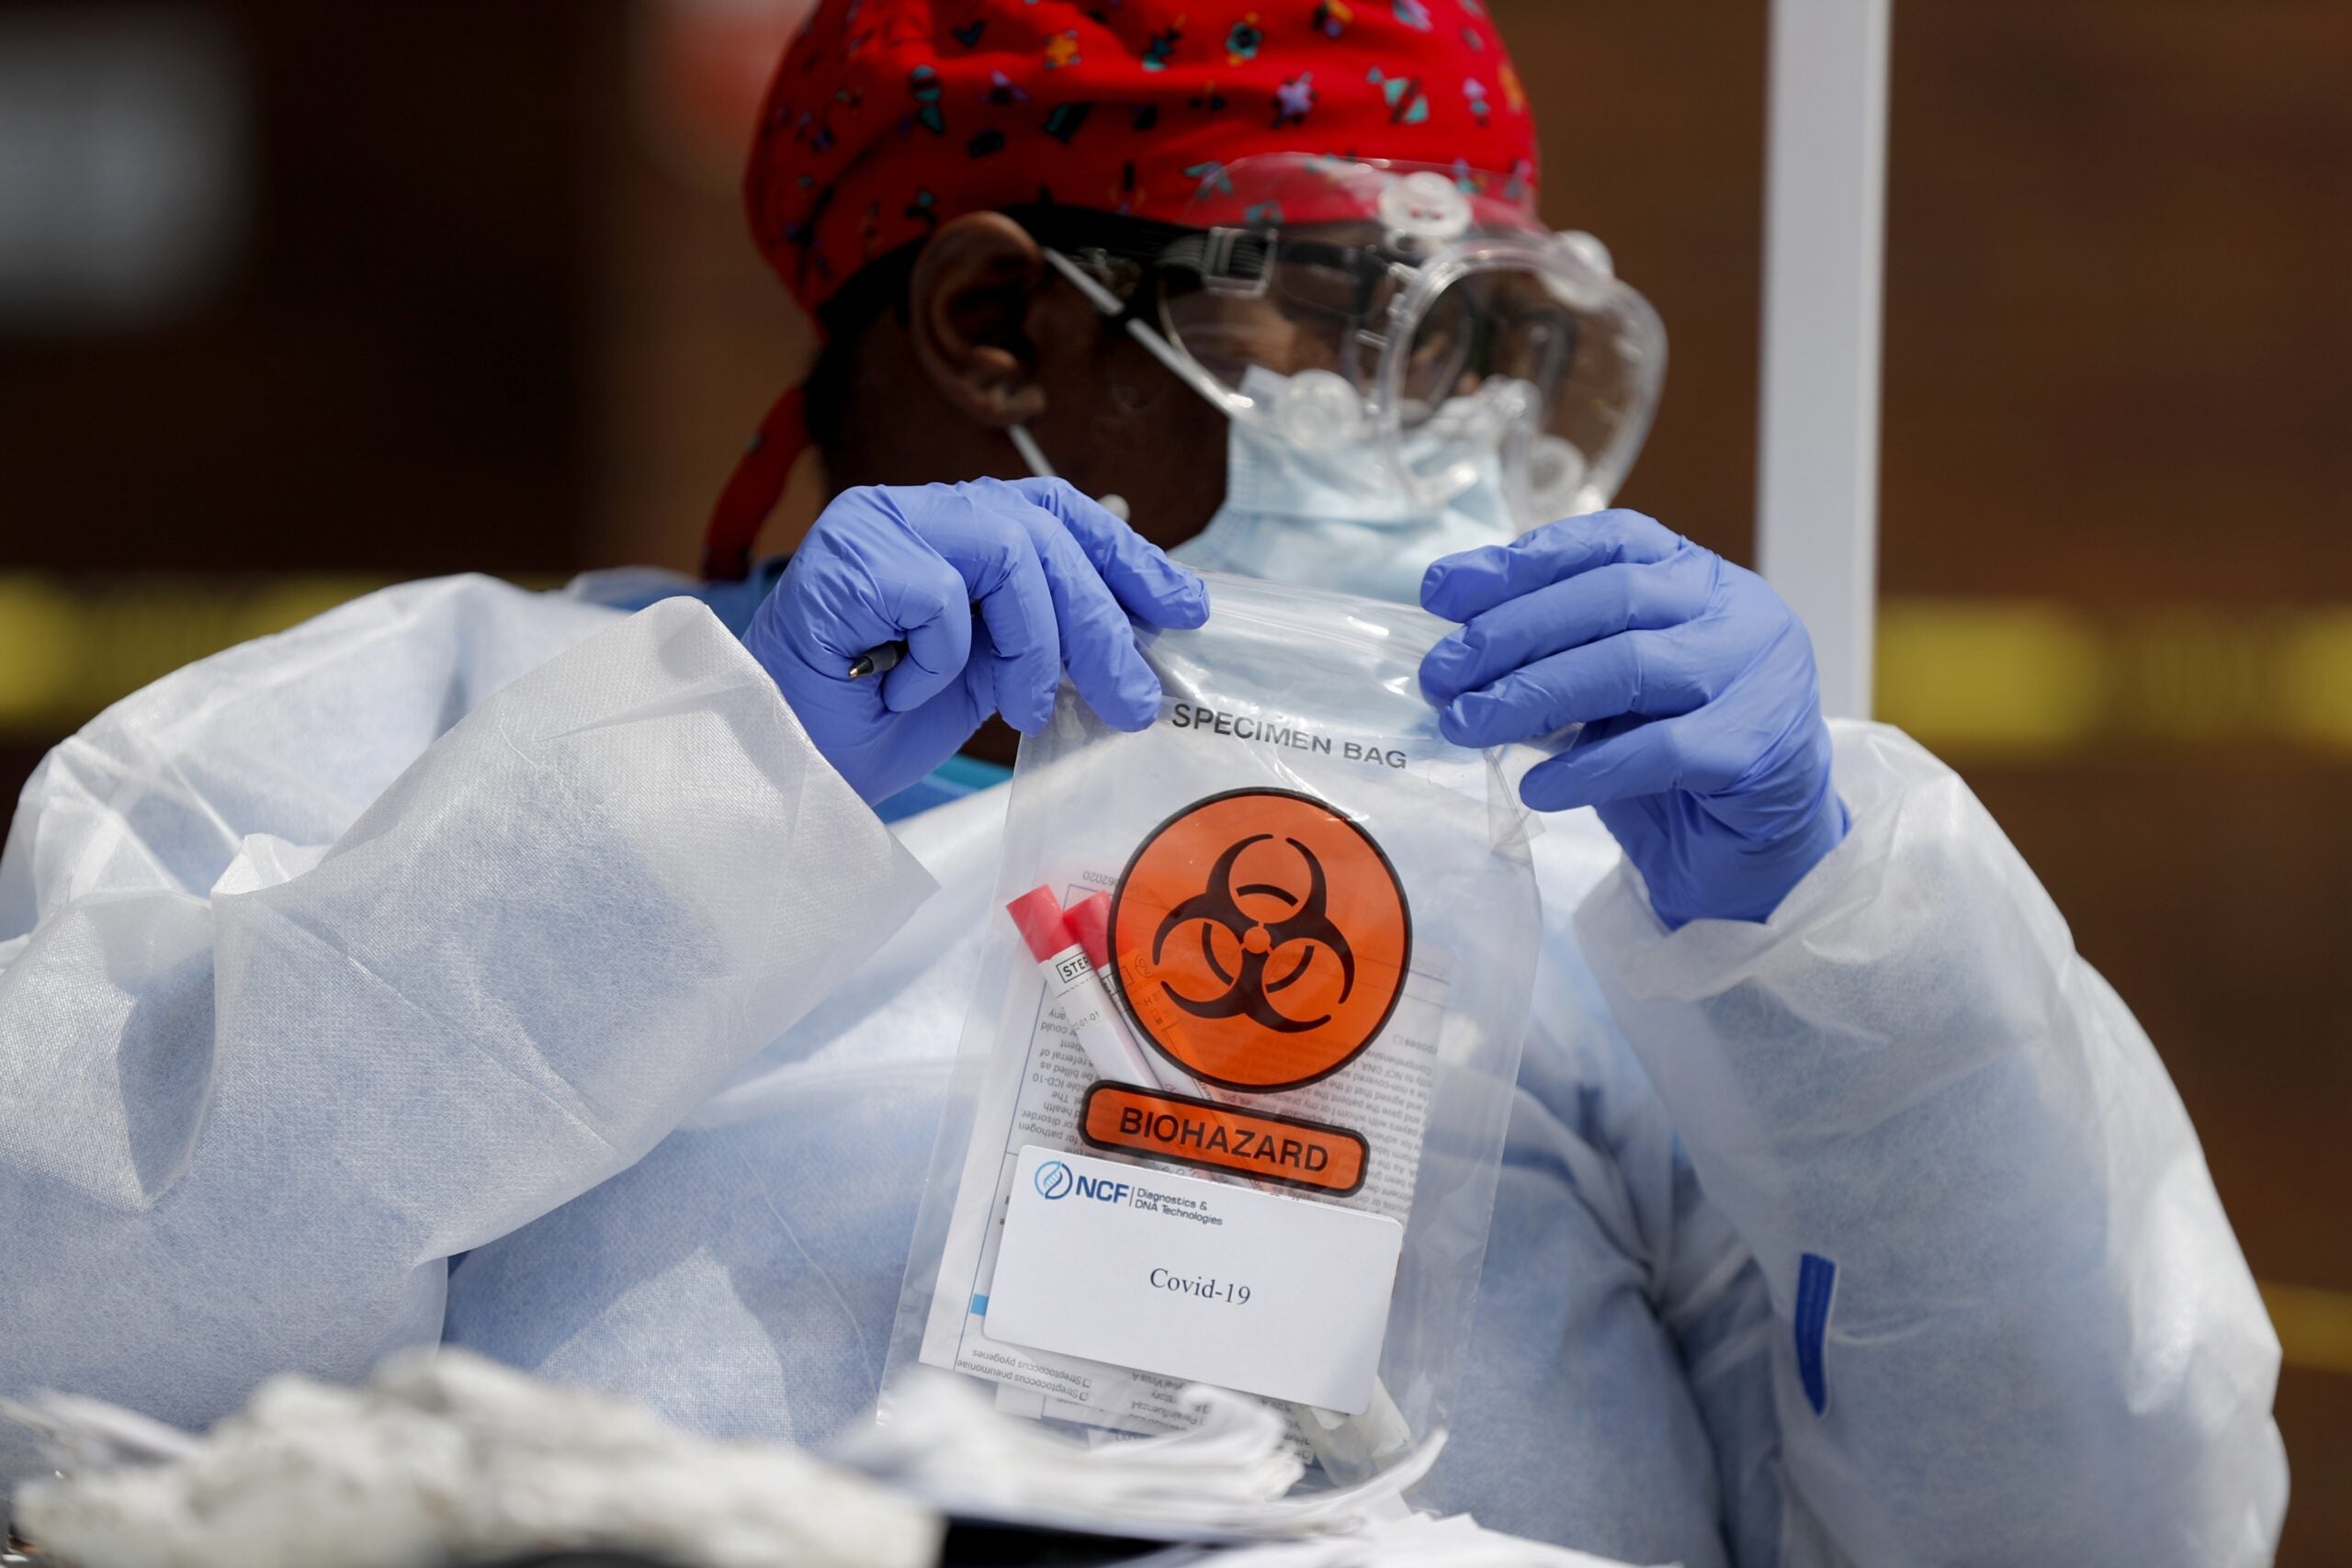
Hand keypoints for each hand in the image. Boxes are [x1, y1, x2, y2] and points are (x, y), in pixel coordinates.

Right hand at [745, 478, 1207, 802]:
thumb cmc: (877, 724)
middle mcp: (913, 511)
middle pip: (1042, 531)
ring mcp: (874, 525)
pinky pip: (938, 594)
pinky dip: (942, 655)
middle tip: (1133, 694)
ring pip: (1004, 550)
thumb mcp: (990, 675)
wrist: (786, 770)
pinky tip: (906, 689)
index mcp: (951, 527)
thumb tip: (1143, 608)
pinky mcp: (843, 559)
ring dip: (1035, 640)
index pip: (1056, 510)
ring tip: (1024, 707)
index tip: (1185, 606)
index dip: (1127, 555)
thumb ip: (1048, 632)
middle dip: (1101, 620)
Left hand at [1417, 510, 1846, 927]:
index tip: (1440, 591)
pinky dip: (1586, 767)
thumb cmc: (1672, 756)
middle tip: (1440, 672)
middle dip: (1510, 631)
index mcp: (1697, 577)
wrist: (1755, 846)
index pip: (1607, 541)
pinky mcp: (1756, 749)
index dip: (1520, 561)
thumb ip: (1555, 652)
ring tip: (1465, 724)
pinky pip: (1659, 750)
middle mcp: (1736, 611)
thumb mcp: (1608, 688)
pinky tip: (1535, 786)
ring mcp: (1755, 676)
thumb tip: (1454, 646)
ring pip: (1630, 666)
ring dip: (1532, 694)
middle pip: (1611, 597)